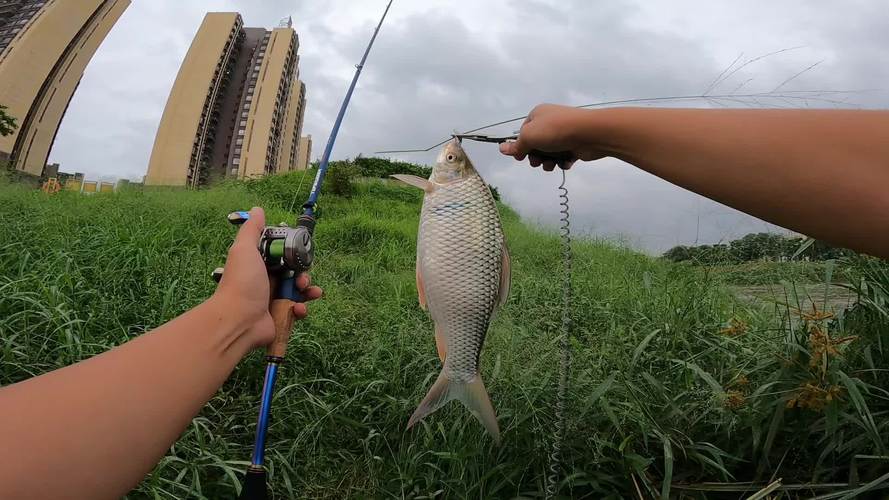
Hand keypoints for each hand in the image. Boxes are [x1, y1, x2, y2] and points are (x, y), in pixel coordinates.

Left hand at [213, 207, 322, 346]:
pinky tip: (299, 309)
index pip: (281, 254)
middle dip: (304, 273)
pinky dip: (301, 309)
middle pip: (294, 272)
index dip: (293, 252)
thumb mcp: (245, 250)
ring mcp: (273, 299)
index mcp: (259, 264)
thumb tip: (258, 209)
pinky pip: (297, 310)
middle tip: (302, 277)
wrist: (238, 320)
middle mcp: (266, 281)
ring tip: (307, 292)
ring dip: (308, 290)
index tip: (300, 251)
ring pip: (299, 291)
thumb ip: (252, 230)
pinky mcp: (280, 316)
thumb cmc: (242, 283)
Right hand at [499, 103, 605, 170]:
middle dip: (535, 156)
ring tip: (551, 164)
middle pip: (536, 144)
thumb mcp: (529, 137)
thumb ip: (516, 145)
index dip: (521, 146)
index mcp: (538, 115)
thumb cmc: (555, 130)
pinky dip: (562, 161)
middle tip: (537, 162)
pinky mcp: (574, 144)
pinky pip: (563, 156)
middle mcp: (550, 122)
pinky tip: (565, 162)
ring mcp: (563, 133)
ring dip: (548, 162)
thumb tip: (501, 148)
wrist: (589, 133)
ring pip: (549, 152)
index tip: (520, 156)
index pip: (524, 132)